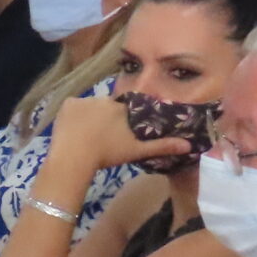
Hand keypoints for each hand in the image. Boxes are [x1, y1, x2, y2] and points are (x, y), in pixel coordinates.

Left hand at [56, 94, 189, 173]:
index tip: (116, 133)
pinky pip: (73, 107)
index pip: (124, 110)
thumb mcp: (136, 151)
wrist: (74, 157)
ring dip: (88, 117)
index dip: (120, 121)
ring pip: (89, 107)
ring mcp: (84, 100)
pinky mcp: (67, 103)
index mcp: (121, 108)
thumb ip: (162, 146)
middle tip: (100, 138)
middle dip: (104, 119)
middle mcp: (104, 99)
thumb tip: (189, 145)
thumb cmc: (107, 155)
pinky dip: (73, 116)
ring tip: (85, 135)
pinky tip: (73, 129)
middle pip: (106, 108)